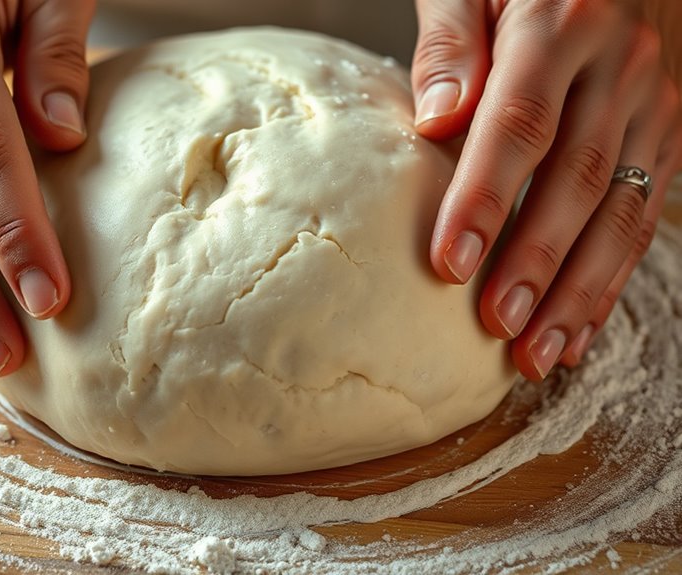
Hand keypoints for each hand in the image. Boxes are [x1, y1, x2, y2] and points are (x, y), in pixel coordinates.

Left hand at [411, 0, 681, 380]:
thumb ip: (451, 42)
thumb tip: (436, 120)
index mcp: (559, 24)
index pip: (518, 125)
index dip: (485, 199)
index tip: (449, 263)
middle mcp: (619, 67)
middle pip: (576, 179)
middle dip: (535, 261)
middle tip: (496, 326)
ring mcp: (654, 104)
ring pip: (622, 210)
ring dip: (579, 290)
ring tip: (536, 353)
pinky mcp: (668, 134)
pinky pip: (645, 215)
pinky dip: (612, 279)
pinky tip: (579, 329)